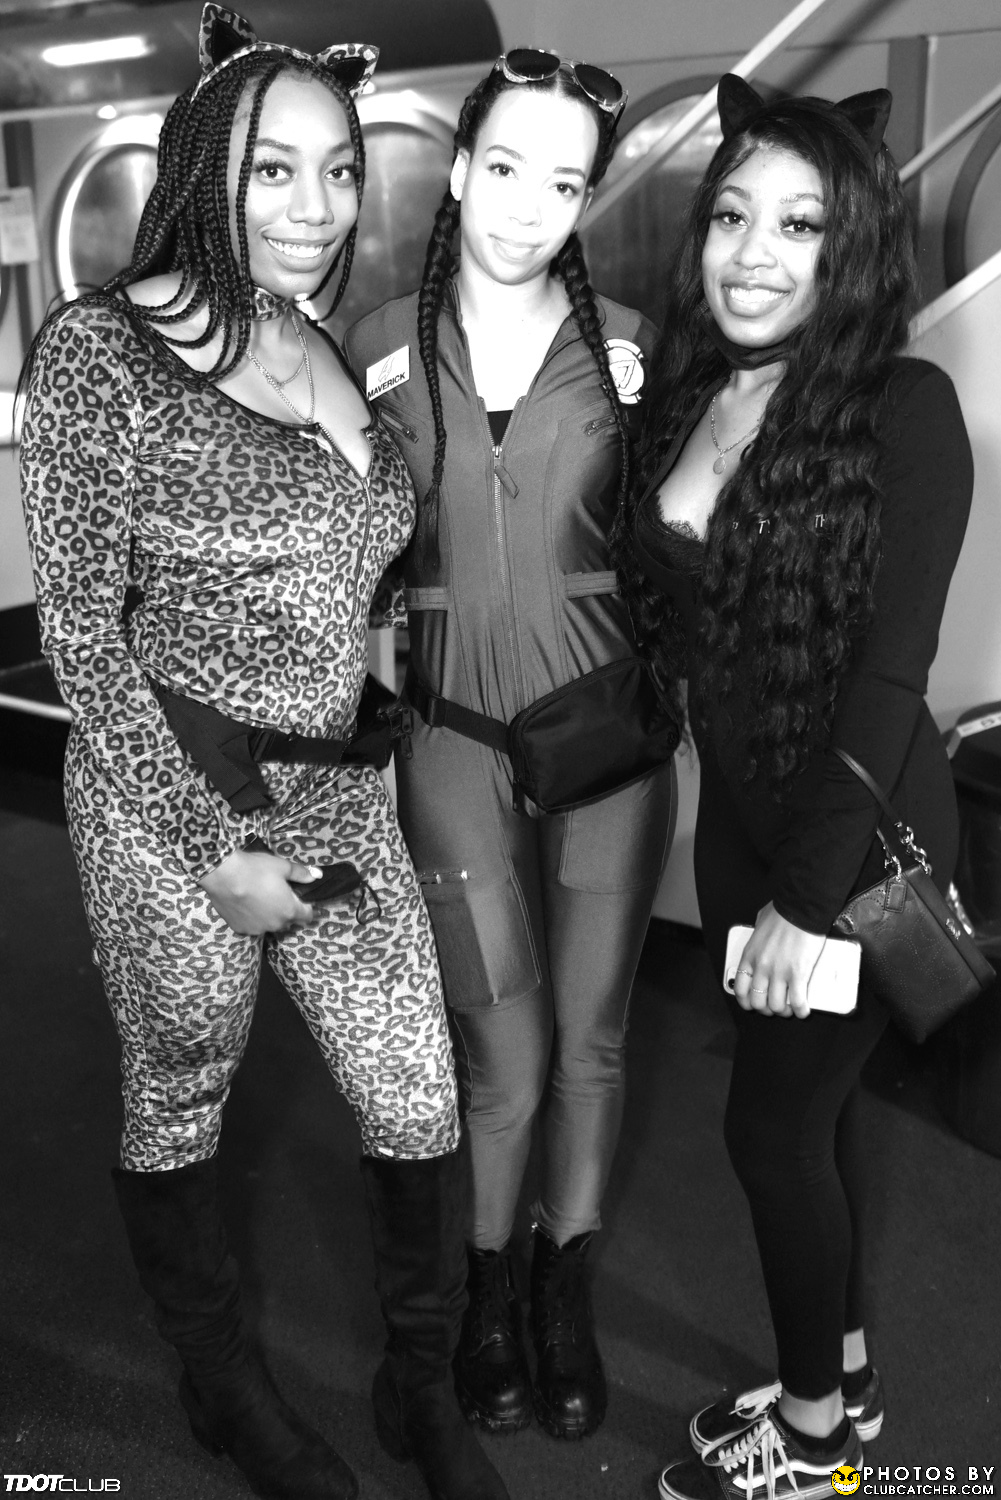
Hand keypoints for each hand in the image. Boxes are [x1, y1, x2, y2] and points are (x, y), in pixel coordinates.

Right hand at [198, 849, 321, 935]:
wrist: (224, 875)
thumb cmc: (257, 869)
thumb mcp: (283, 866)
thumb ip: (301, 873)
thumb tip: (316, 875)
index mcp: (290, 911)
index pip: (308, 916)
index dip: (307, 906)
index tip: (300, 897)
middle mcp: (276, 925)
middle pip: (289, 921)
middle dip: (287, 910)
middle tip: (278, 893)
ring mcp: (257, 929)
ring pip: (270, 924)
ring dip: (270, 915)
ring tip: (260, 898)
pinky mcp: (240, 929)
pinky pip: (253, 925)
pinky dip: (253, 918)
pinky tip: (246, 904)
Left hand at [730, 902, 826, 1018]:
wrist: (801, 907)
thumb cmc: (783, 911)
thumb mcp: (760, 922)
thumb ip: (758, 932)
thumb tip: (760, 930)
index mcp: (749, 956)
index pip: (740, 989)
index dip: (747, 1002)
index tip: (754, 1004)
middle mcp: (761, 967)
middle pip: (757, 1002)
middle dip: (766, 1009)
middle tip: (774, 1007)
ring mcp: (779, 972)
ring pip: (776, 1006)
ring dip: (783, 1011)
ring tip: (790, 1009)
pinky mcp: (798, 974)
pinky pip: (797, 1002)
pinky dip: (801, 1010)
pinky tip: (804, 1010)